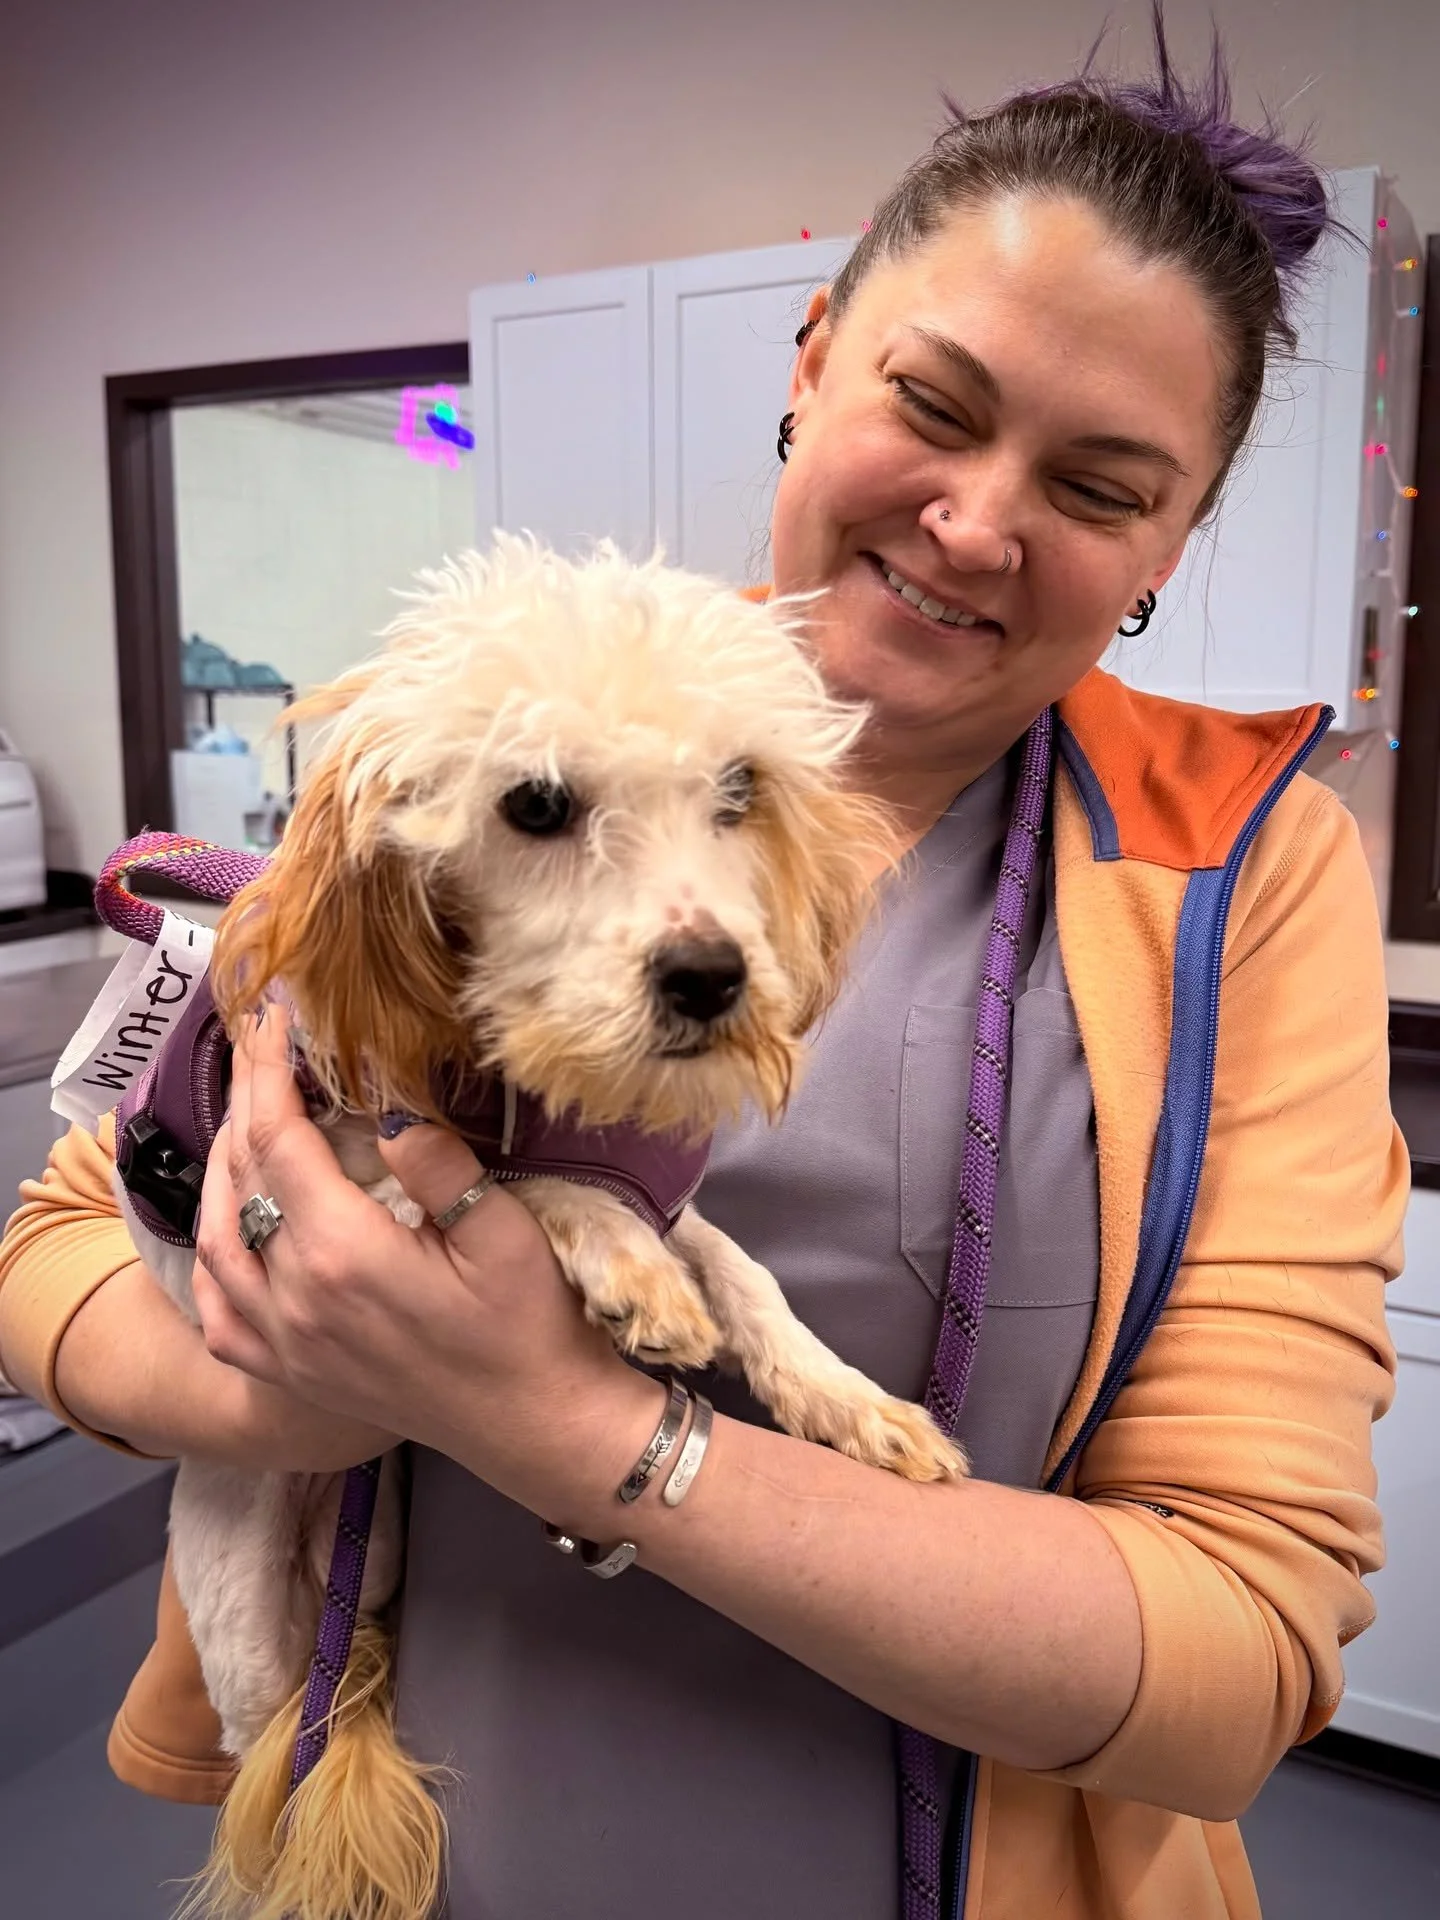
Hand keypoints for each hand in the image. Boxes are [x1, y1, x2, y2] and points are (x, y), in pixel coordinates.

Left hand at [195, 1008, 661, 1530]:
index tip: (273, 1016)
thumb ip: (438, 1163)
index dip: (270, 1070)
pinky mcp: (282, 1372)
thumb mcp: (504, 1232)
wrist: (529, 1422)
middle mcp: (291, 1296)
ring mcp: (279, 1341)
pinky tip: (232, 1220)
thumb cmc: (527, 1324)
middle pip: (242, 1176)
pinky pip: (216, 1305)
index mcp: (342, 1253)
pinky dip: (213, 1248)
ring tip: (248, 1116)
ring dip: (223, 1166)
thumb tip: (388, 1104)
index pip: (281, 1138)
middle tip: (260, 1045)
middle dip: (247, 1100)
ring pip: (215, 1235)